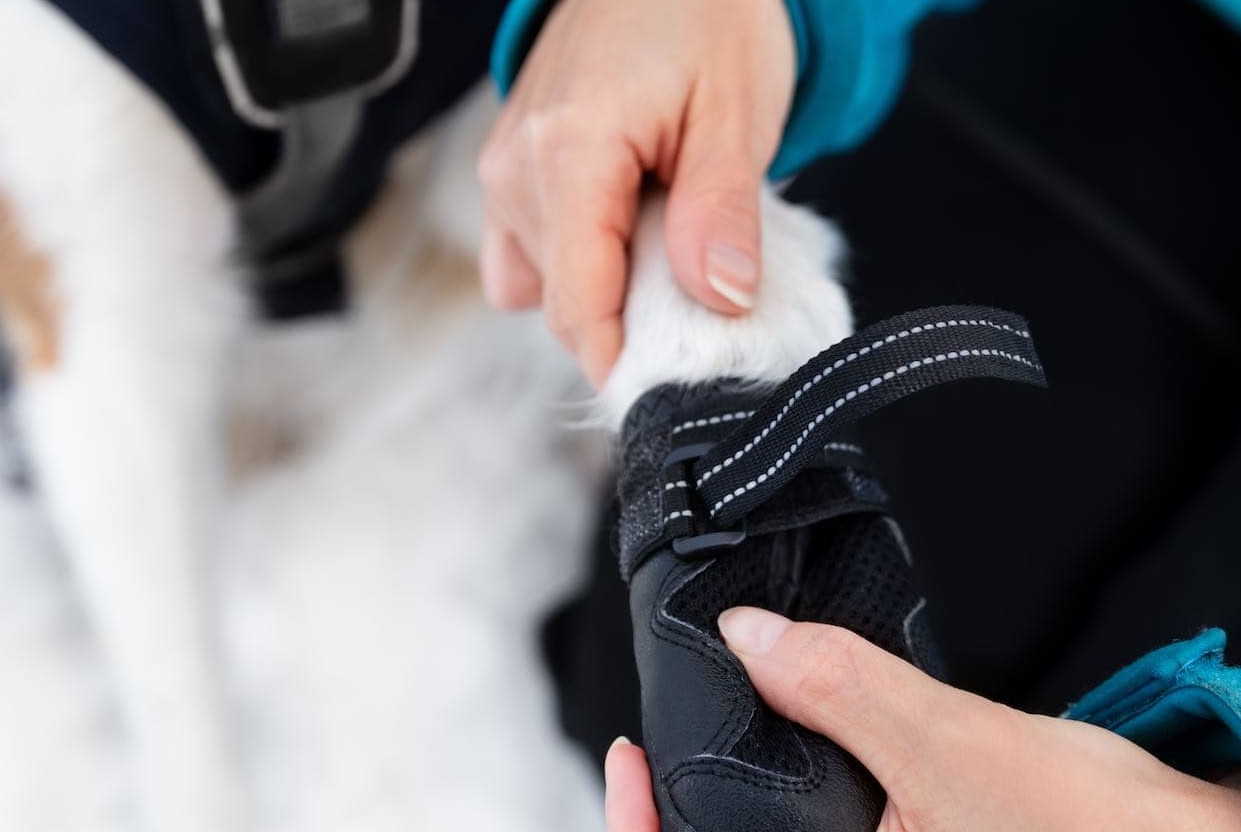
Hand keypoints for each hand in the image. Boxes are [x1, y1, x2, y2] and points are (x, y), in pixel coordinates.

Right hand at [477, 0, 795, 383]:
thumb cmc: (706, 12)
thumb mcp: (737, 113)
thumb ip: (722, 214)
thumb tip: (718, 301)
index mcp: (569, 153)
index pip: (579, 306)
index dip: (626, 360)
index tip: (678, 386)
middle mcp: (517, 166)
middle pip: (561, 306)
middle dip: (629, 322)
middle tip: (701, 287)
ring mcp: (503, 166)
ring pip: (540, 285)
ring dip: (603, 289)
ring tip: (666, 239)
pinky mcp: (507, 165)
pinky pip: (524, 251)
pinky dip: (573, 260)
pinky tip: (625, 228)